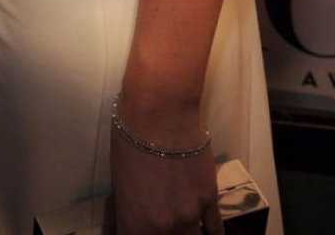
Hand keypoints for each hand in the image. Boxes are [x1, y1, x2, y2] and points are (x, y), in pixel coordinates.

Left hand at [108, 111, 219, 233]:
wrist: (159, 112)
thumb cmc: (129, 137)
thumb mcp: (119, 178)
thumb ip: (130, 206)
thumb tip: (133, 216)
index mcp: (135, 221)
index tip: (135, 229)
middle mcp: (164, 226)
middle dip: (161, 233)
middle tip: (159, 218)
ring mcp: (190, 215)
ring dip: (185, 234)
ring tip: (181, 225)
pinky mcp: (210, 199)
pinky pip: (215, 229)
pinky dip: (211, 233)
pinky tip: (208, 234)